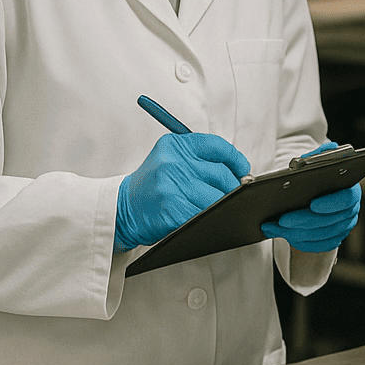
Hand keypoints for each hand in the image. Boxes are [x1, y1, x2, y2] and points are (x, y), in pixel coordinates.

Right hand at [115, 132, 249, 251]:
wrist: (121, 210)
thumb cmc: (152, 187)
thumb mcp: (170, 160)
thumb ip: (200, 159)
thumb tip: (241, 172)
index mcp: (175, 145)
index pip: (218, 147)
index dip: (236, 160)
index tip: (243, 170)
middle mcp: (173, 162)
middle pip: (222, 174)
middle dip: (232, 187)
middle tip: (231, 195)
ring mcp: (172, 186)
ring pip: (217, 197)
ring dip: (223, 205)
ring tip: (215, 208)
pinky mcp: (172, 210)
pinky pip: (205, 214)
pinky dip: (211, 219)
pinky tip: (205, 219)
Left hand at [261, 143, 361, 252]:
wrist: (312, 199)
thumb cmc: (313, 180)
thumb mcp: (315, 165)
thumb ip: (322, 156)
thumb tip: (331, 147)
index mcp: (351, 190)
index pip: (346, 199)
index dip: (330, 203)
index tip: (311, 204)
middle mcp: (351, 211)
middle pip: (330, 221)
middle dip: (304, 220)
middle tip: (282, 219)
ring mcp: (343, 227)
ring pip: (321, 235)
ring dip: (296, 232)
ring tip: (273, 226)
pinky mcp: (333, 240)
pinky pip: (317, 246)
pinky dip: (299, 242)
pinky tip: (280, 234)